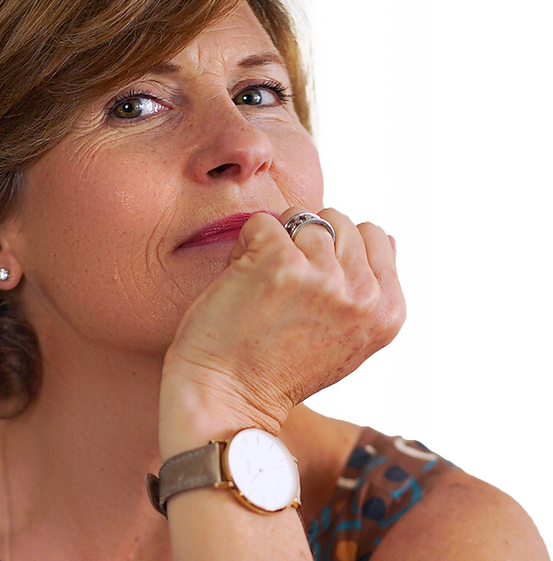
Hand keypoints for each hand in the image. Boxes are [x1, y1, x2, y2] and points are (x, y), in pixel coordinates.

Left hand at [159, 208, 404, 455]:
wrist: (227, 398)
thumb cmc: (277, 369)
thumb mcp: (348, 337)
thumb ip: (369, 289)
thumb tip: (386, 235)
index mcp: (387, 311)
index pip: (374, 235)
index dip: (333, 250)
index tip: (310, 286)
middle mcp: (362, 294)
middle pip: (337, 220)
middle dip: (305, 239)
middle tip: (284, 285)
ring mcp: (323, 276)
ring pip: (300, 217)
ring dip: (274, 242)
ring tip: (262, 285)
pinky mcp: (279, 263)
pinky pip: (261, 222)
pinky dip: (244, 244)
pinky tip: (241, 281)